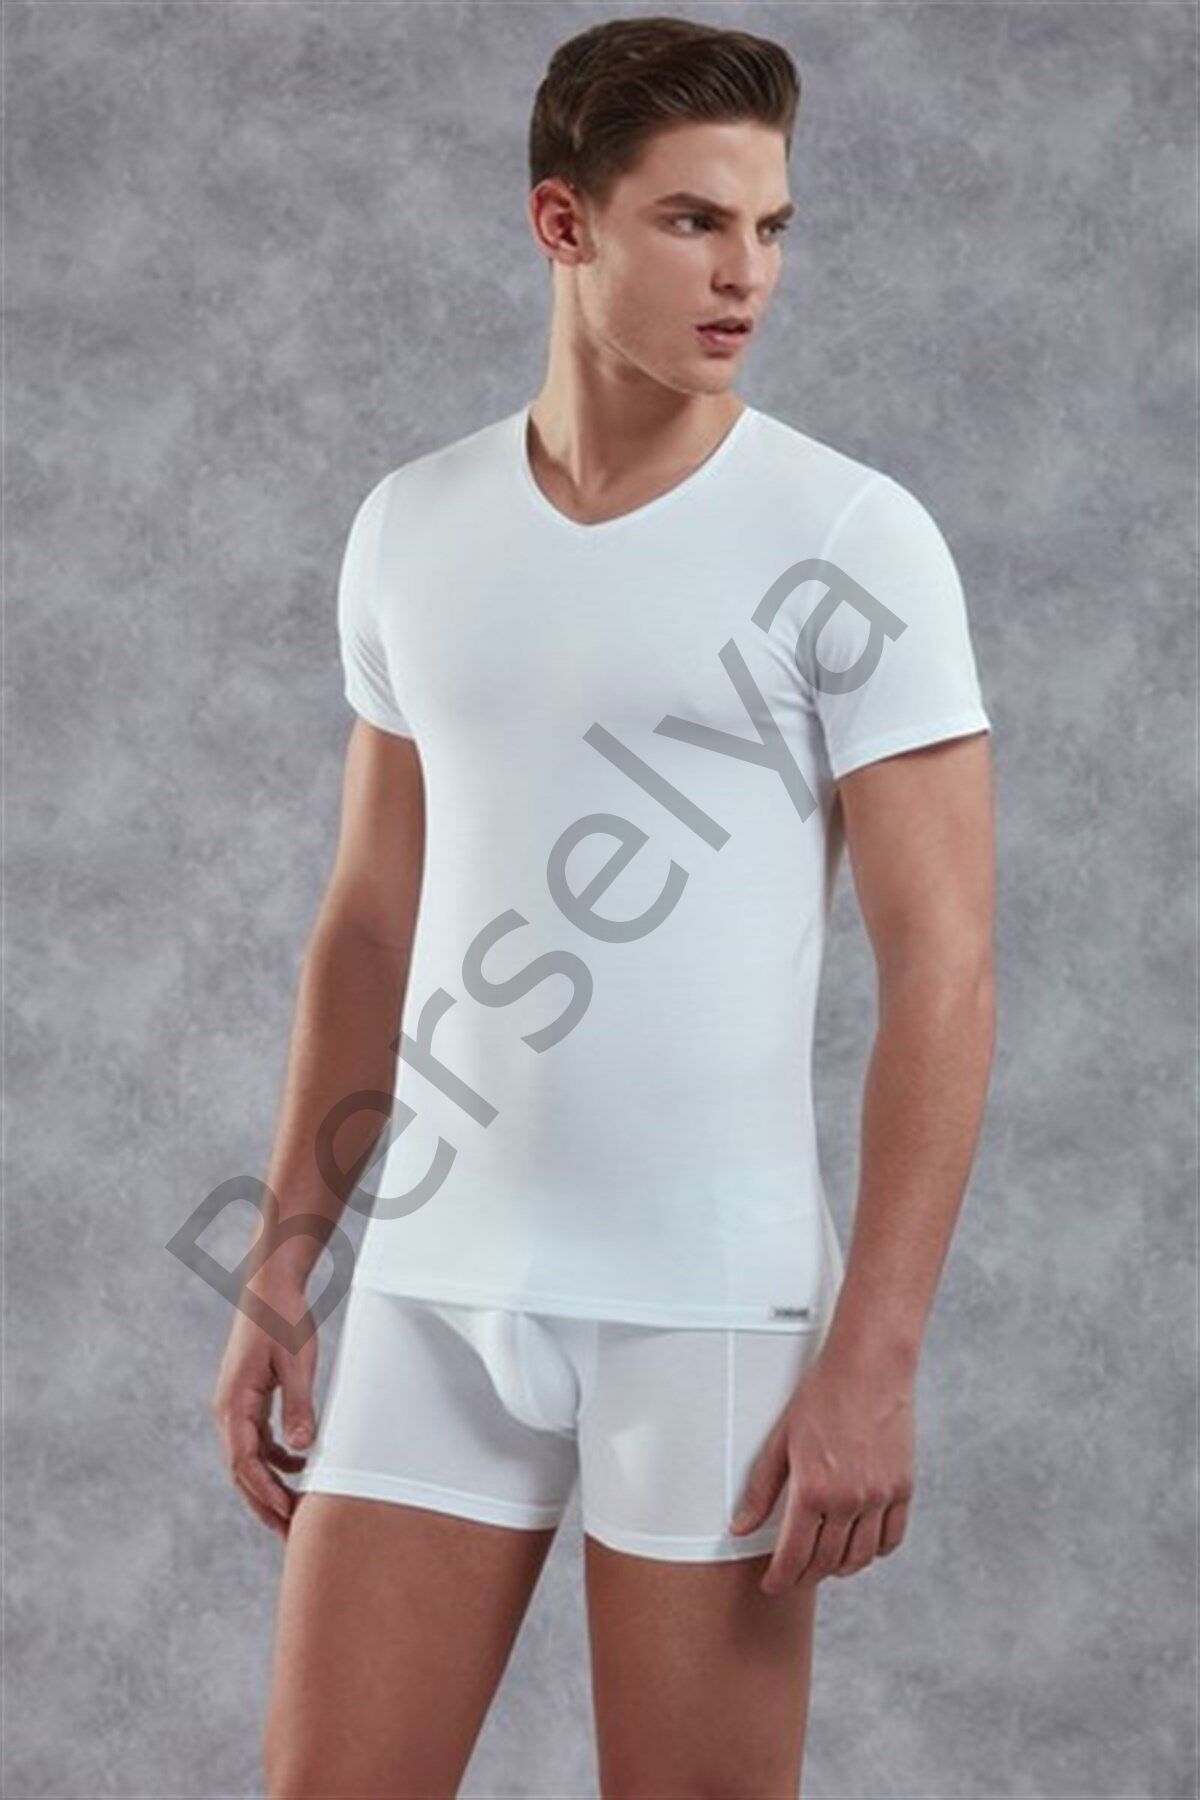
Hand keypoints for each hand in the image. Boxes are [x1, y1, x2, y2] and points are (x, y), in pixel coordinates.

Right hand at [210, 1275, 318, 1540]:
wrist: (270, 1284)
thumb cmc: (283, 1320)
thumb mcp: (297, 1363)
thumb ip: (299, 1406)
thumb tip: (300, 1451)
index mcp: (233, 1405)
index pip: (244, 1464)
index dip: (265, 1495)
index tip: (289, 1518)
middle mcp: (227, 1410)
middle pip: (242, 1471)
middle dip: (264, 1504)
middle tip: (290, 1536)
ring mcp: (235, 1405)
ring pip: (248, 1459)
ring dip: (269, 1486)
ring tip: (296, 1512)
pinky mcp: (248, 1398)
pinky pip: (257, 1440)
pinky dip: (274, 1460)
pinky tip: (300, 1468)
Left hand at [728, 1341, 914, 1594]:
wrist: (868, 1368)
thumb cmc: (821, 1396)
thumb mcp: (781, 1440)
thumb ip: (761, 1489)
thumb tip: (740, 1526)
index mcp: (812, 1490)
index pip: (794, 1555)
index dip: (780, 1578)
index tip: (772, 1585)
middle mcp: (848, 1500)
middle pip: (826, 1561)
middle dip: (806, 1576)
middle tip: (794, 1576)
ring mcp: (879, 1497)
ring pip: (860, 1557)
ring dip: (840, 1569)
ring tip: (825, 1565)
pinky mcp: (903, 1489)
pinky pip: (891, 1538)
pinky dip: (875, 1551)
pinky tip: (861, 1547)